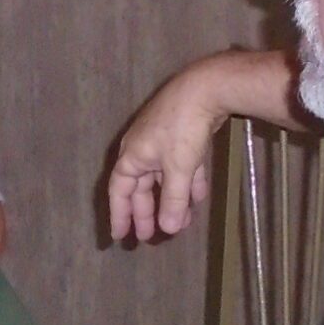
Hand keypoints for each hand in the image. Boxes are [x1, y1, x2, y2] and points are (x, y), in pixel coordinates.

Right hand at [107, 67, 221, 240]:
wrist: (204, 88)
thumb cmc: (182, 129)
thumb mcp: (177, 168)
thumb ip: (173, 199)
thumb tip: (168, 229)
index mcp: (132, 155)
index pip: (119, 190)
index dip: (119, 214)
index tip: (119, 235)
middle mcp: (143, 149)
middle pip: (141, 187)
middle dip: (146, 212)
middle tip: (148, 236)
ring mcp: (164, 142)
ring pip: (164, 179)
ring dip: (170, 201)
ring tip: (178, 224)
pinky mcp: (185, 136)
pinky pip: (182, 167)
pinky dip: (188, 183)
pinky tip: (197, 199)